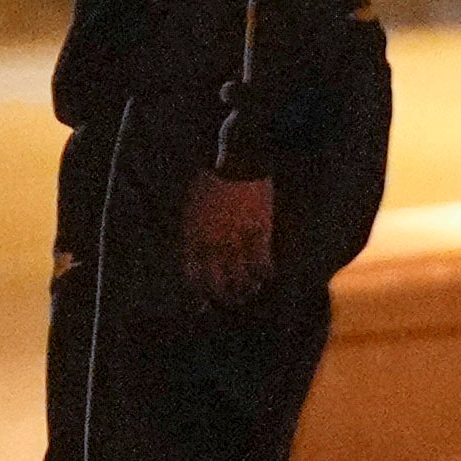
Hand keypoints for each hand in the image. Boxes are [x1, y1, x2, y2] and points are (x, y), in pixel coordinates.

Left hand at [182, 169, 277, 304]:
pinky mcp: (258, 235)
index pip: (194, 277)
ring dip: (246, 290)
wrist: (237, 161)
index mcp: (194, 239)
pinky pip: (262, 265)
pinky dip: (265, 274)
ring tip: (250, 291)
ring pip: (241, 280)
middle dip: (224, 297)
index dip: (199, 292)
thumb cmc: (211, 177)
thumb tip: (196, 246)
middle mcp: (213, 247)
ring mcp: (236, 243)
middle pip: (217, 285)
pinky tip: (268, 275)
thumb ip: (193, 230)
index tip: (204, 300)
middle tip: (230, 300)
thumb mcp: (192, 206)